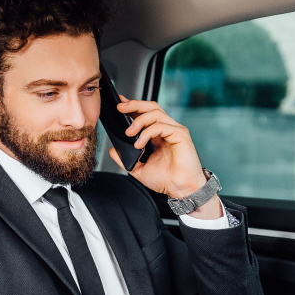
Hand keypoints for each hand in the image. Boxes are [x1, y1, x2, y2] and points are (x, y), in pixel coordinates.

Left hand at [109, 96, 222, 218]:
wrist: (180, 190)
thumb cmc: (166, 180)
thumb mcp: (139, 169)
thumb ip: (125, 159)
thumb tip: (113, 151)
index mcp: (159, 135)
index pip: (146, 114)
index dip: (133, 107)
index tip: (120, 104)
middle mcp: (168, 129)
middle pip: (151, 107)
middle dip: (134, 105)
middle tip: (120, 108)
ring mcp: (175, 130)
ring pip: (155, 113)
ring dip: (139, 120)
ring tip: (128, 132)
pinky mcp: (180, 135)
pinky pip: (161, 126)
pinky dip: (147, 133)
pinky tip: (139, 143)